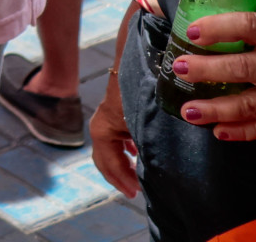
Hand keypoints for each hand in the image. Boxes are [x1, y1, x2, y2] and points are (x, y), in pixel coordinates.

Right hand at [89, 72, 138, 197]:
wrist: (141, 62)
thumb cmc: (142, 93)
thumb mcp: (144, 125)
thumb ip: (144, 150)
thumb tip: (156, 174)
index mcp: (102, 130)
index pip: (109, 164)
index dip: (122, 181)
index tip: (137, 194)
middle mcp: (100, 126)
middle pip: (103, 160)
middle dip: (118, 177)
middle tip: (135, 192)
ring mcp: (106, 120)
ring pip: (108, 151)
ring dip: (121, 166)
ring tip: (137, 178)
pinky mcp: (115, 115)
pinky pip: (115, 141)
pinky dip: (124, 153)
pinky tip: (136, 155)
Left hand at [173, 10, 255, 139]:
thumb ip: (255, 30)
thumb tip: (204, 31)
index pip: (251, 27)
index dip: (220, 28)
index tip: (193, 32)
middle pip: (246, 69)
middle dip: (208, 70)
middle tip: (179, 69)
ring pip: (253, 106)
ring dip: (217, 110)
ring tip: (189, 111)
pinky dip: (240, 132)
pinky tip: (217, 130)